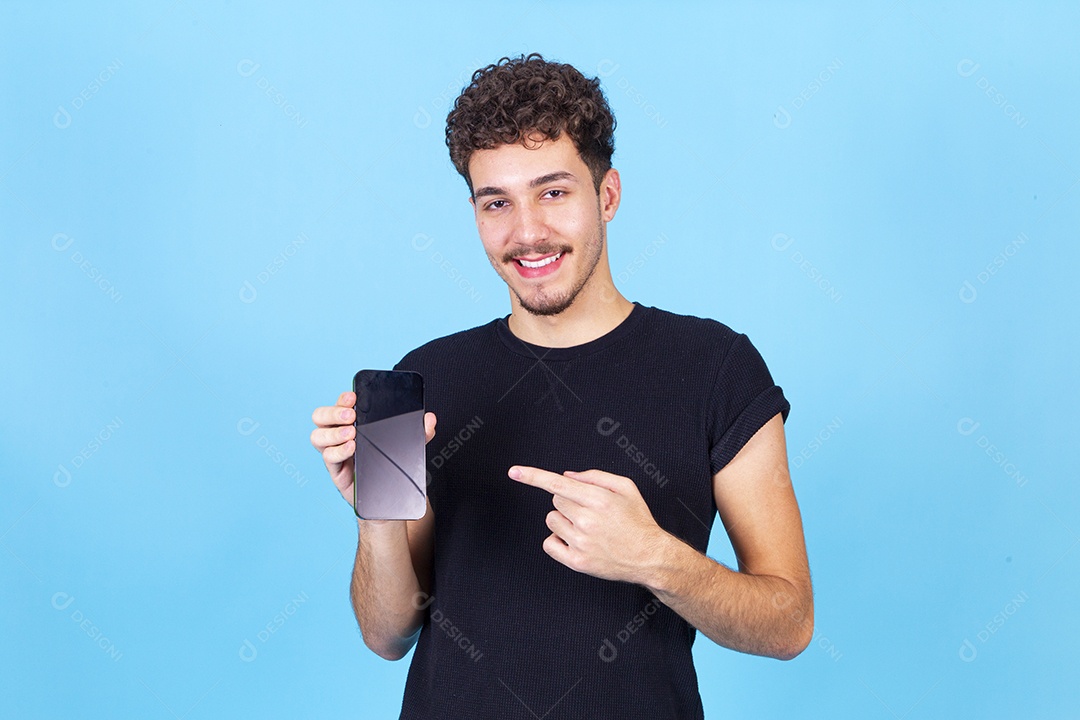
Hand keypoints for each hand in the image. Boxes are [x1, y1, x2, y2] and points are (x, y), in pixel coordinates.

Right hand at [310, 391, 436, 505]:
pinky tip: (351, 448)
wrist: (387, 497)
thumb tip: (430, 419)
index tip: (354, 397)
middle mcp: (339, 436)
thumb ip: (419, 432)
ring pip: (317, 436)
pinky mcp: (336, 471)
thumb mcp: (408, 446)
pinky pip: (327, 458)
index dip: (343, 399)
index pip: (340, 405)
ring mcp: (335, 453)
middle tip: (351, 415)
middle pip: (320, 416)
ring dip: (333, 432)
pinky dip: (338, 451)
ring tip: (351, 433)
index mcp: (354, 424)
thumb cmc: (390, 465)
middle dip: (333, 412)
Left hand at [508, 466, 667, 583]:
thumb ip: (596, 477)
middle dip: (568, 501)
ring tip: (586, 528)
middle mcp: (587, 520)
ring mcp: (580, 542)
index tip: (513, 471)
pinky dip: (557, 540)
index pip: (558, 483)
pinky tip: (575, 541)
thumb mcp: (626, 488)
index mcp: (599, 499)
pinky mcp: (576, 562)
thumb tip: (567, 476)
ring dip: (563, 520)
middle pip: (555, 500)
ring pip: (551, 520)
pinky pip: (549, 543)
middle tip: (589, 512)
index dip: (533, 476)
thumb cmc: (638, 521)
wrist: (650, 557)